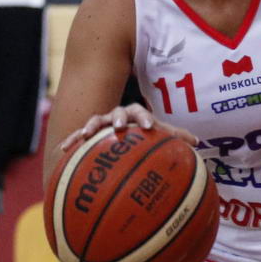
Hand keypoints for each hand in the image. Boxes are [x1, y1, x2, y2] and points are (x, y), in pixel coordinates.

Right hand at [55, 104, 198, 154]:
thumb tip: (197, 142)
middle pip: (117, 113)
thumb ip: (175, 136)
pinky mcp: (87, 134)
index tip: (150, 126)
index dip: (144, 118)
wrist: (121, 129)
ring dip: (91, 127)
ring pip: (95, 121)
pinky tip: (63, 149)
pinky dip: (72, 141)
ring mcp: (100, 123)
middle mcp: (116, 115)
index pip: (140, 111)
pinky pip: (78, 137)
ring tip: (87, 135)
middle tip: (121, 127)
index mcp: (134, 114)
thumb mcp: (158, 133)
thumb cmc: (142, 133)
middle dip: (118, 118)